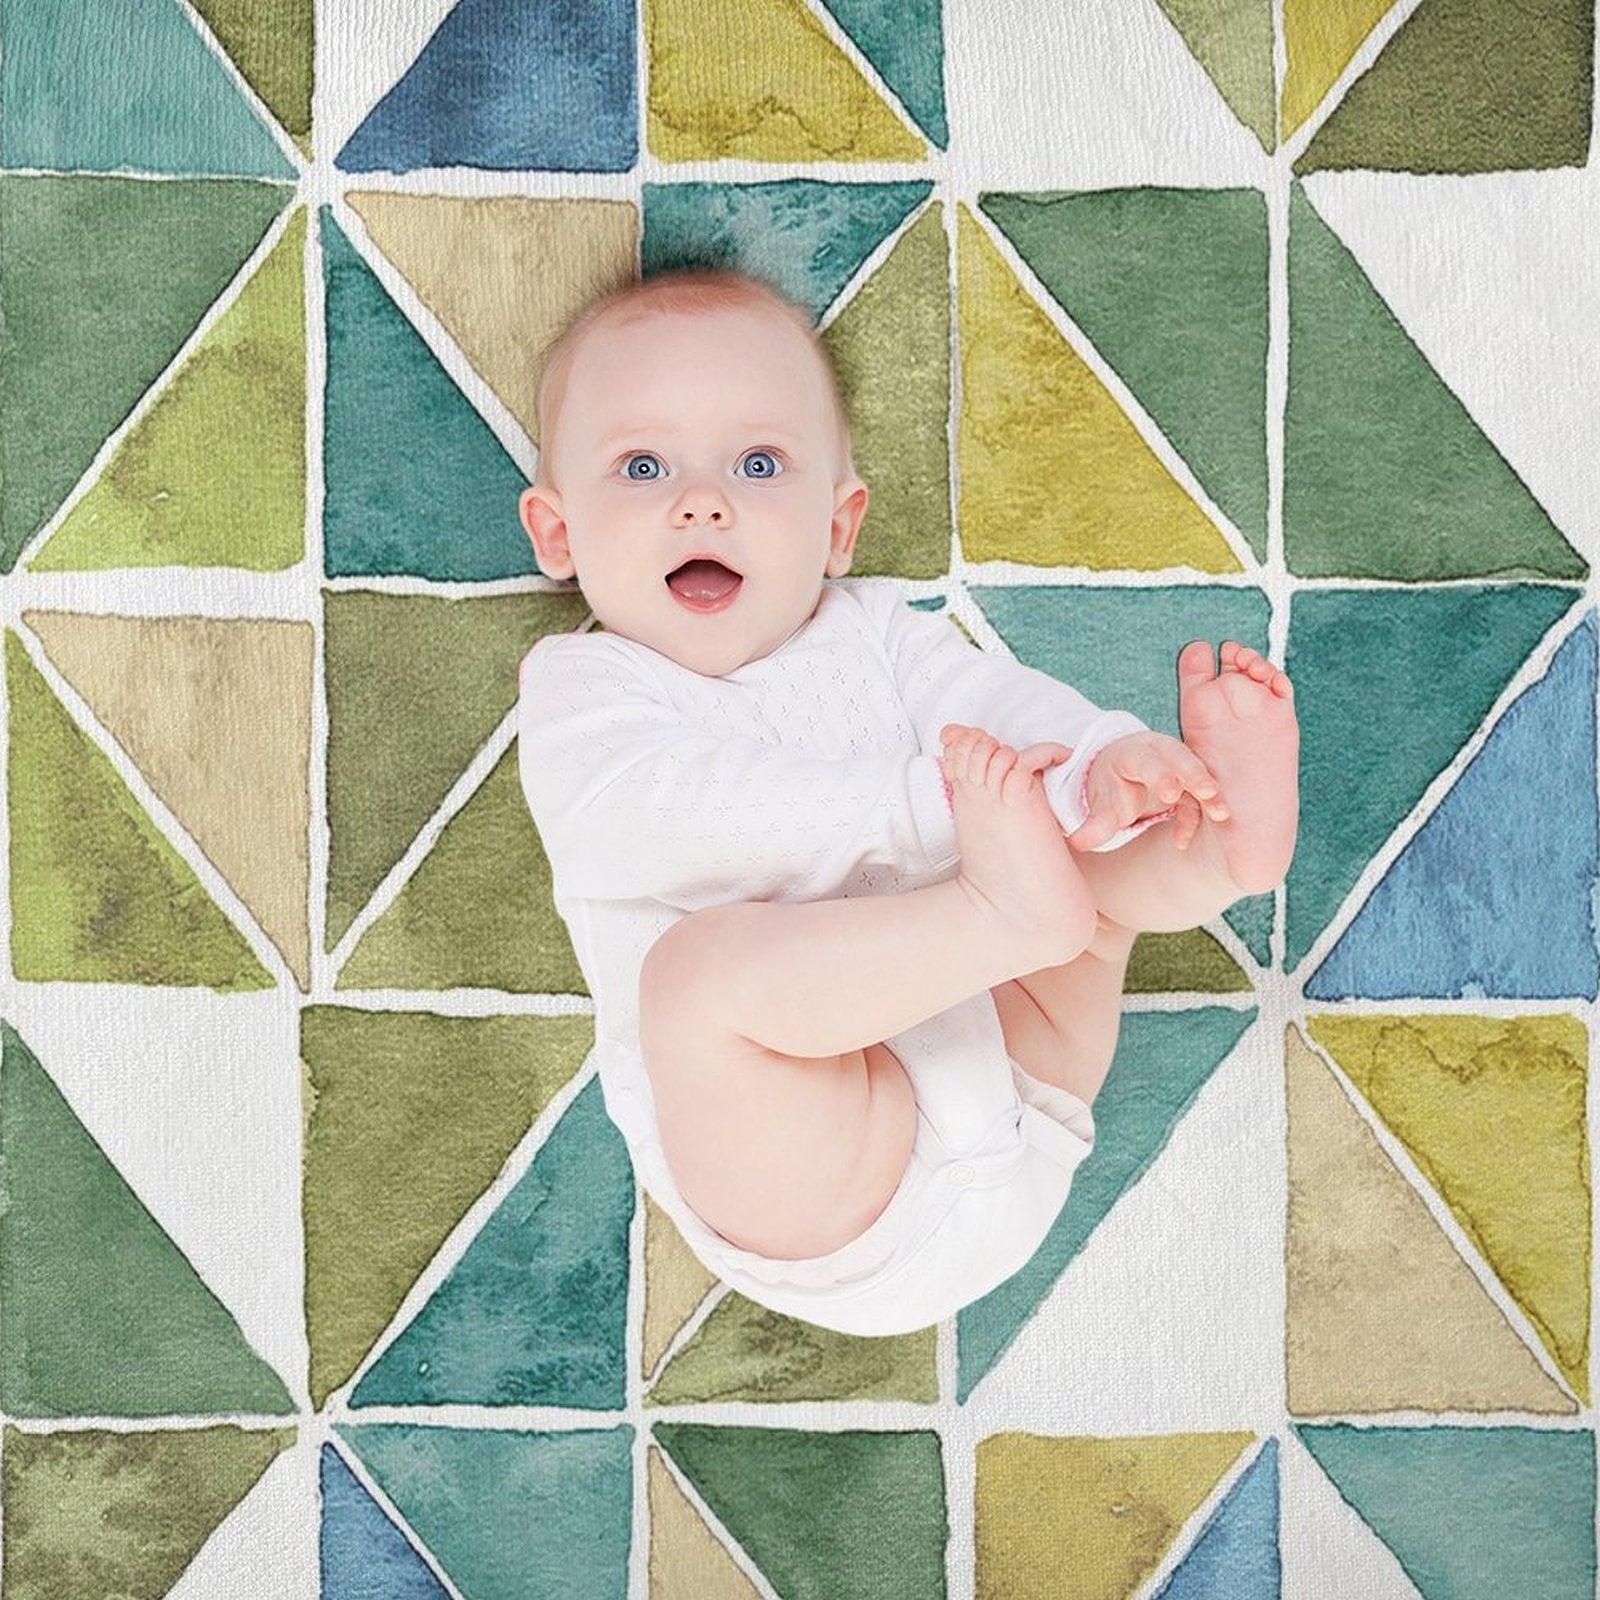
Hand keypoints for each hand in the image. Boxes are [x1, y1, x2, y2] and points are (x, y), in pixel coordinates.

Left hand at [1069, 731, 1227, 852]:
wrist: (1121, 773)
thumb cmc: (1112, 786)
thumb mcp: (1101, 803)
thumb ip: (1094, 824)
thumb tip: (1077, 843)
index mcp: (1132, 754)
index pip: (1147, 761)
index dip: (1160, 775)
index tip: (1170, 793)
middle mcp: (1159, 753)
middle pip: (1180, 759)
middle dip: (1195, 775)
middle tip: (1208, 792)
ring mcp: (1178, 764)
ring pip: (1198, 774)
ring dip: (1210, 794)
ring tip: (1221, 814)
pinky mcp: (1191, 781)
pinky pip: (1198, 797)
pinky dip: (1196, 816)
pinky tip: (1180, 841)